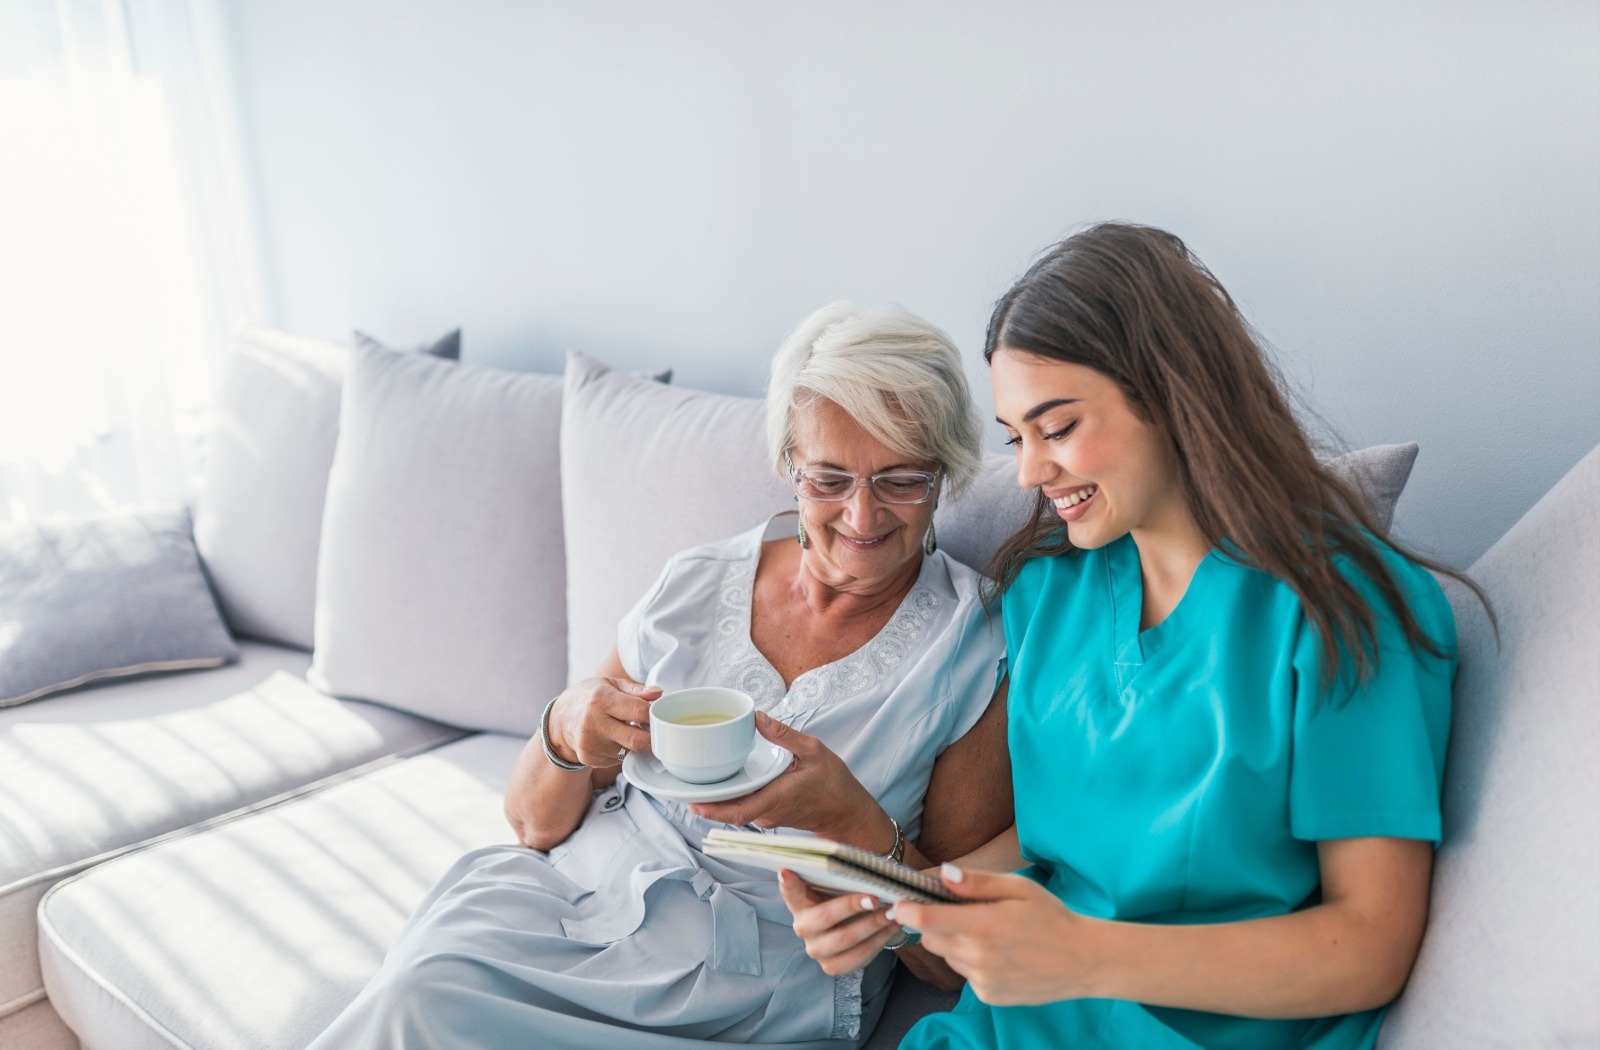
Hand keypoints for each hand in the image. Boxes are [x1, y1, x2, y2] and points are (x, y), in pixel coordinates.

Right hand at [548, 677, 659, 767]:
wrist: (561, 718)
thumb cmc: (590, 697)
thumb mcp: (611, 684)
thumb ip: (636, 690)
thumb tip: (658, 693)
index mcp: (601, 699)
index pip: (639, 711)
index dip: (653, 714)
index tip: (655, 714)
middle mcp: (593, 723)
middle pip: (637, 740)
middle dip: (651, 737)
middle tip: (651, 729)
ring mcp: (589, 743)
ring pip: (629, 752)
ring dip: (634, 744)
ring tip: (626, 730)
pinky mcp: (589, 758)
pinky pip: (617, 760)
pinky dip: (621, 751)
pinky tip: (613, 740)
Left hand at [689, 712, 883, 844]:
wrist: (848, 814)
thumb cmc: (835, 785)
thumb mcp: (815, 751)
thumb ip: (785, 735)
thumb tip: (758, 717)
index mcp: (777, 797)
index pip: (738, 811)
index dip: (713, 810)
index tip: (691, 802)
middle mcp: (768, 812)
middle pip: (728, 812)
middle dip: (704, 801)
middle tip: (679, 786)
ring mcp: (767, 817)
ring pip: (734, 810)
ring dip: (715, 799)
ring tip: (694, 779)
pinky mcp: (768, 815)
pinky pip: (743, 808)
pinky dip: (729, 798)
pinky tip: (720, 781)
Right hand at [777, 870, 902, 974]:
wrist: (853, 926)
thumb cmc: (844, 897)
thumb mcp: (838, 884)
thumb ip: (838, 874)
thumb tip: (852, 862)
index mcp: (799, 902)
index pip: (790, 891)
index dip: (788, 884)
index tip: (787, 872)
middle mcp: (803, 927)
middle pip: (825, 917)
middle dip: (851, 906)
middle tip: (874, 898)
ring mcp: (815, 949)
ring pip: (845, 939)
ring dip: (872, 925)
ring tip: (893, 912)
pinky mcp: (831, 966)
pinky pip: (857, 957)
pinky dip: (879, 941)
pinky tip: (892, 927)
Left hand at [890, 865, 1096, 1005]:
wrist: (1082, 960)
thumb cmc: (1051, 917)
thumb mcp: (1018, 888)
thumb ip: (977, 882)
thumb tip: (943, 874)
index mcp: (984, 926)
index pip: (926, 920)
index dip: (907, 910)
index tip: (901, 902)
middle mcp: (978, 957)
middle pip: (930, 938)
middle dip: (934, 923)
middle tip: (959, 911)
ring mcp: (982, 980)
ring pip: (947, 956)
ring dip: (955, 942)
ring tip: (988, 933)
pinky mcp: (988, 995)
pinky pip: (965, 974)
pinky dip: (972, 962)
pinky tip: (999, 953)